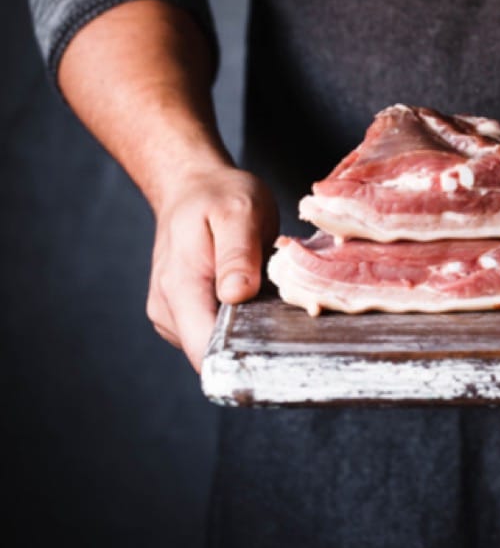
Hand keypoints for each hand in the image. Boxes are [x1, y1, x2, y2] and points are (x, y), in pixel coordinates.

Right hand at [146, 165, 277, 370]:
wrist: (191, 187)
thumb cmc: (217, 195)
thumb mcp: (238, 212)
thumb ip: (238, 254)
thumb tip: (237, 295)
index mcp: (180, 288)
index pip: (207, 352)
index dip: (244, 360)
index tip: (280, 350)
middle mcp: (168, 311)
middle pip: (215, 354)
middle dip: (253, 344)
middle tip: (284, 313)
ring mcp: (171, 315)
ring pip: (217, 345)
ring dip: (247, 330)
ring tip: (264, 296)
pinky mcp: (182, 315)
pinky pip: (215, 331)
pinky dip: (239, 321)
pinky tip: (251, 297)